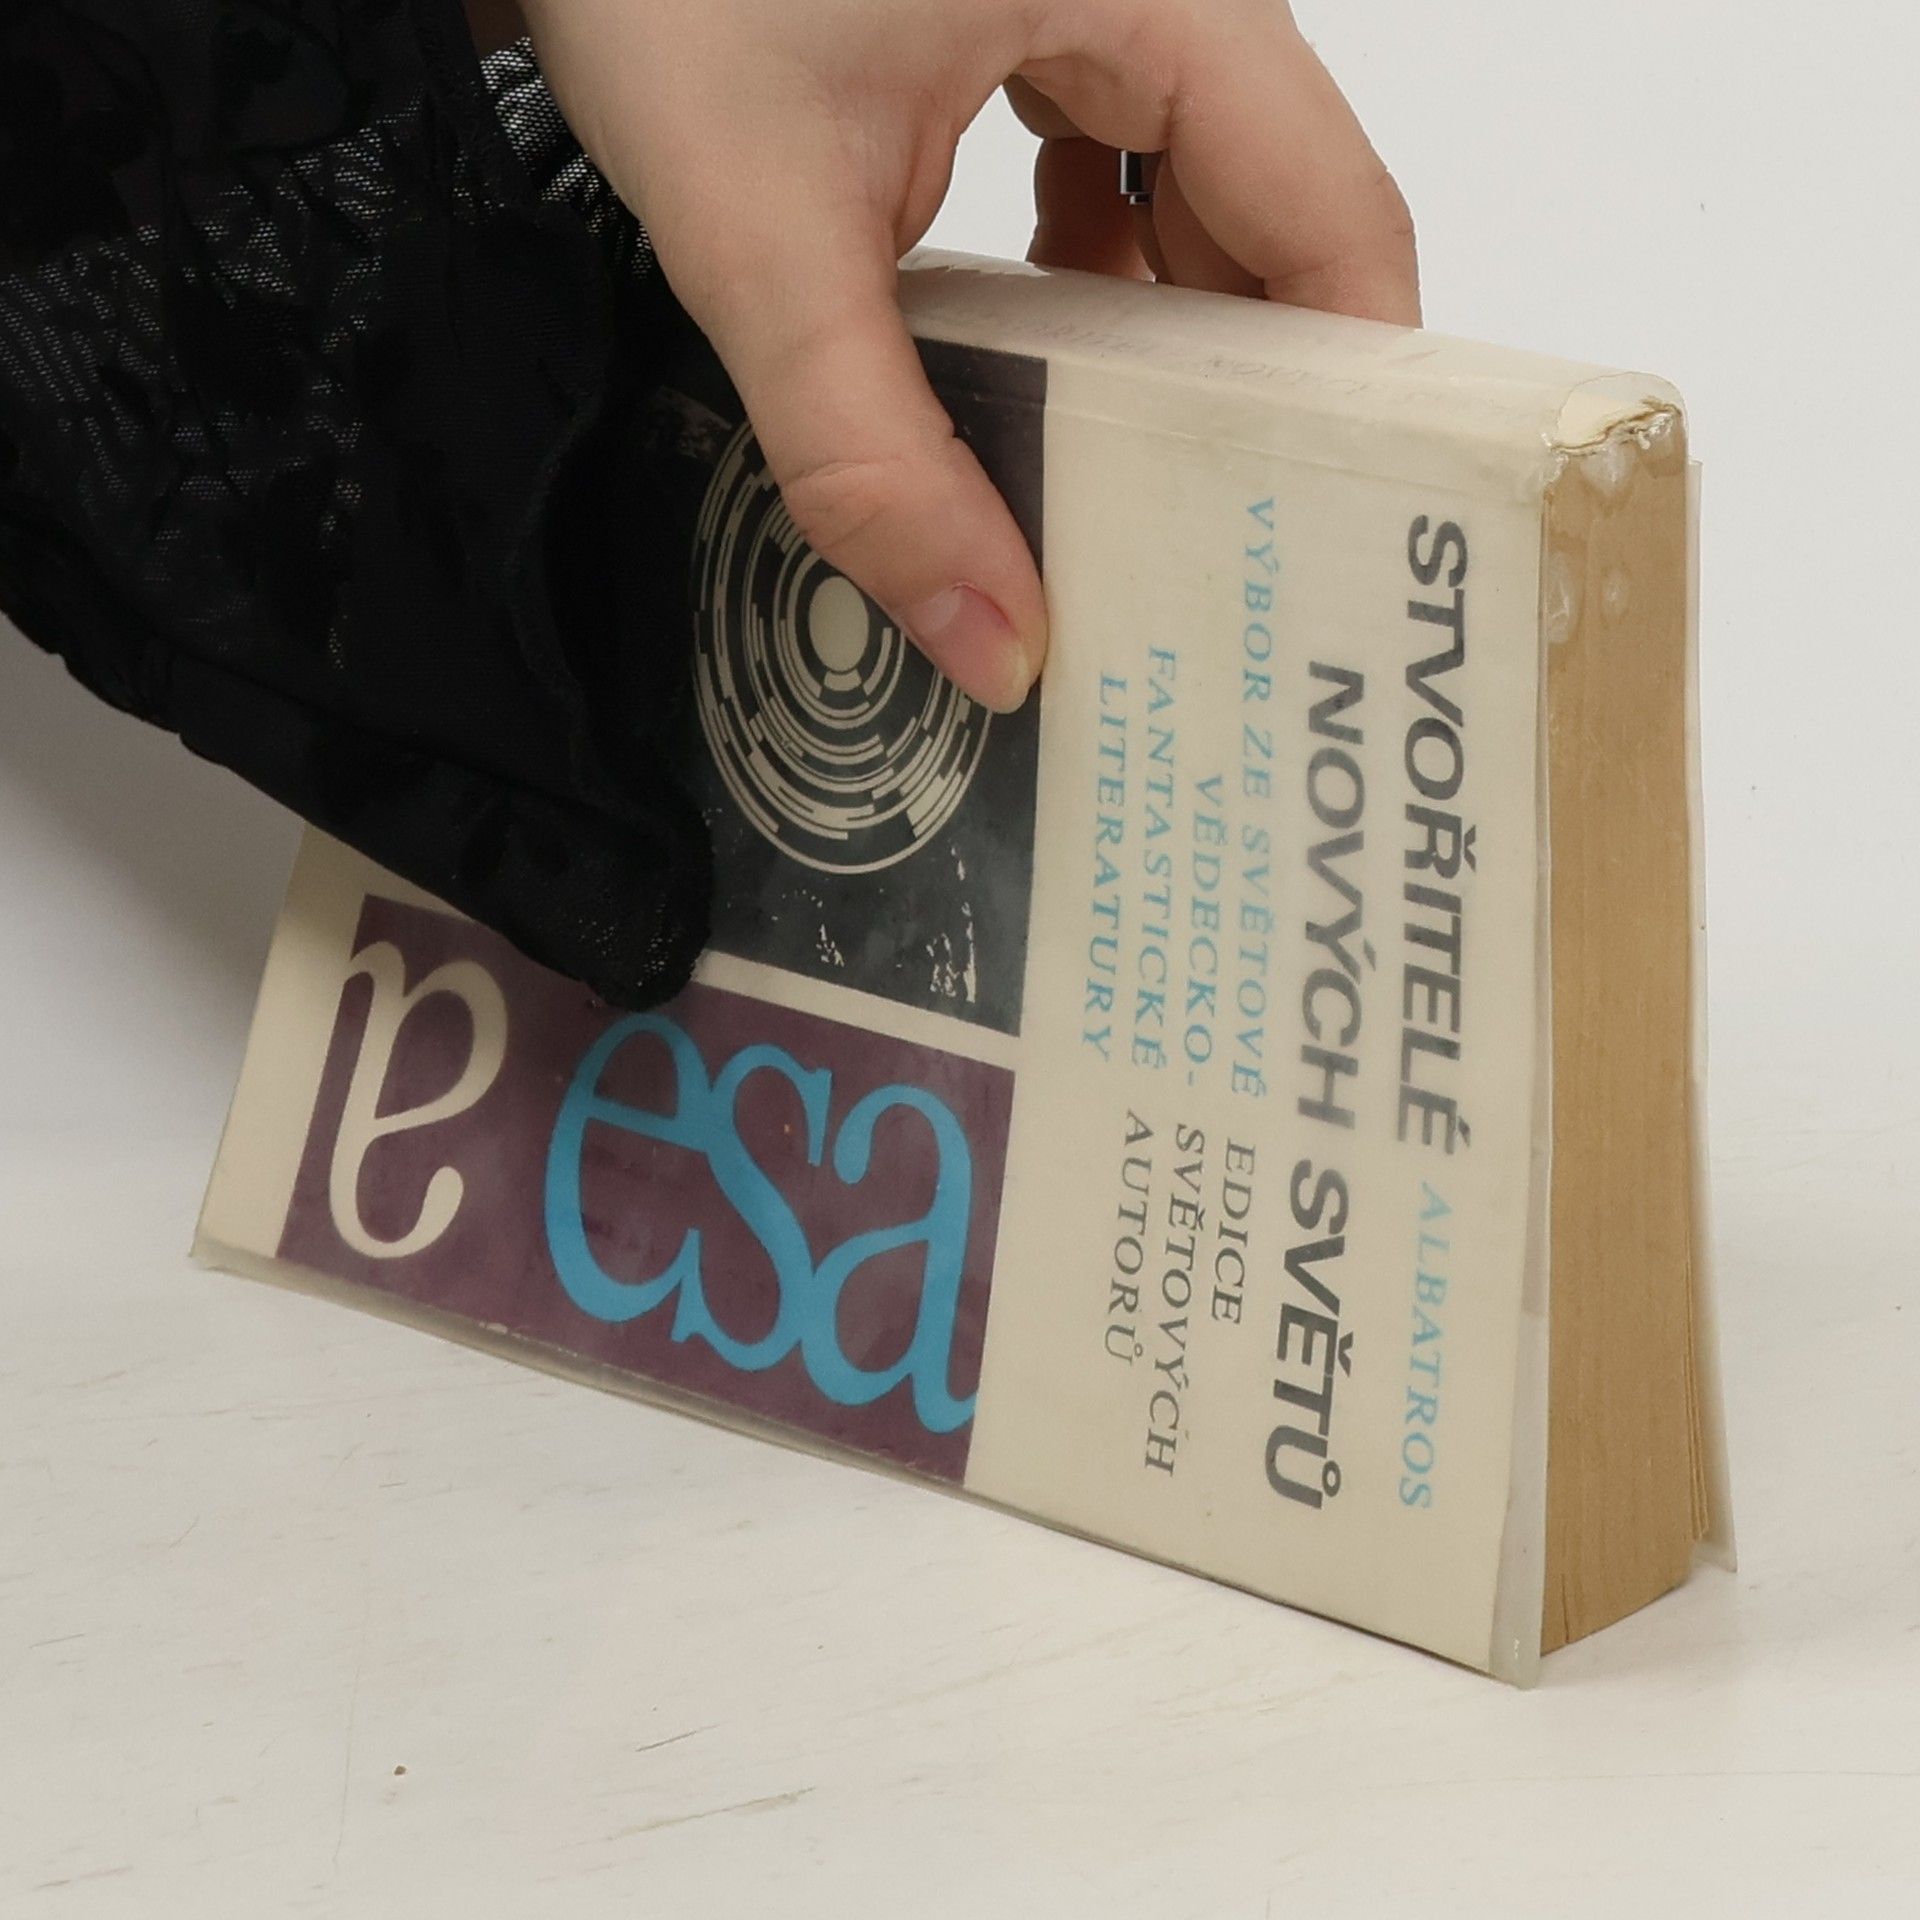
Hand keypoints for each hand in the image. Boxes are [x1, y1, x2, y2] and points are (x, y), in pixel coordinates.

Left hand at [518, 0, 1417, 710]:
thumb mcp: (763, 234)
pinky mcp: (1039, 10)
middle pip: (1282, 216)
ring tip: (1124, 488)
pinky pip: (1121, 157)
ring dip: (1164, 344)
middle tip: (1214, 559)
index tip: (1322, 541)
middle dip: (1245, 394)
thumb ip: (875, 458)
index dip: (1348, 391)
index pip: (1336, 213)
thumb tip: (994, 647)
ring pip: (1204, 195)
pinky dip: (1095, 271)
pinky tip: (1035, 353)